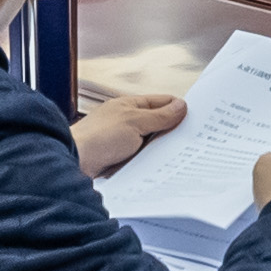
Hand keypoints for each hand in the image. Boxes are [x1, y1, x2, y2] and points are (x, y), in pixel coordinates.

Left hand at [69, 78, 186, 176]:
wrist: (73, 164)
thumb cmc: (97, 139)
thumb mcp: (134, 123)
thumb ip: (159, 116)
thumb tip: (180, 106)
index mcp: (129, 106)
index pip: (161, 102)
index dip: (179, 108)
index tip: (197, 117)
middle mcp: (126, 122)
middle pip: (157, 124)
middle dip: (173, 131)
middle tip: (193, 139)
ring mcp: (122, 141)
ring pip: (151, 144)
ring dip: (162, 150)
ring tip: (180, 156)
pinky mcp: (119, 160)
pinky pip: (142, 160)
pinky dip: (151, 163)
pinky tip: (161, 169)